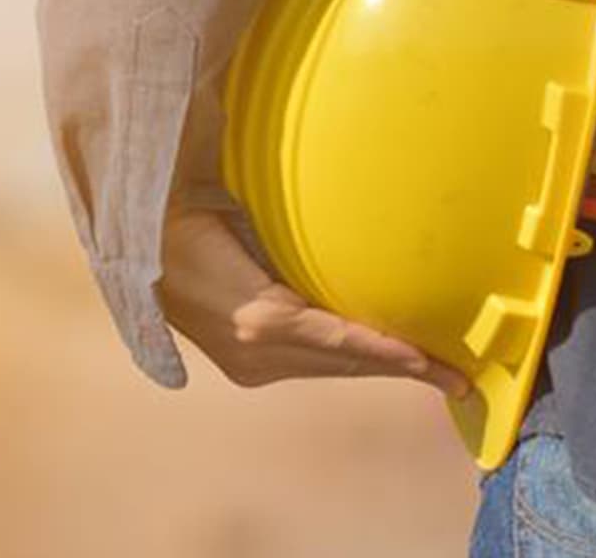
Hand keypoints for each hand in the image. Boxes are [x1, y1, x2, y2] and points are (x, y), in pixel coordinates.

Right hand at [156, 199, 467, 395]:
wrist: (138, 247)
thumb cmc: (194, 216)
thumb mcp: (248, 222)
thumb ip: (299, 243)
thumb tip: (361, 239)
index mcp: (258, 318)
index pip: (340, 341)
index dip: (389, 353)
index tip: (432, 365)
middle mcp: (255, 352)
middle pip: (344, 364)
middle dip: (402, 369)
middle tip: (458, 380)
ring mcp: (249, 365)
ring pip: (331, 368)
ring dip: (379, 367)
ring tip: (433, 371)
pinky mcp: (247, 366)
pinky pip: (311, 363)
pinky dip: (349, 358)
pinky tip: (380, 356)